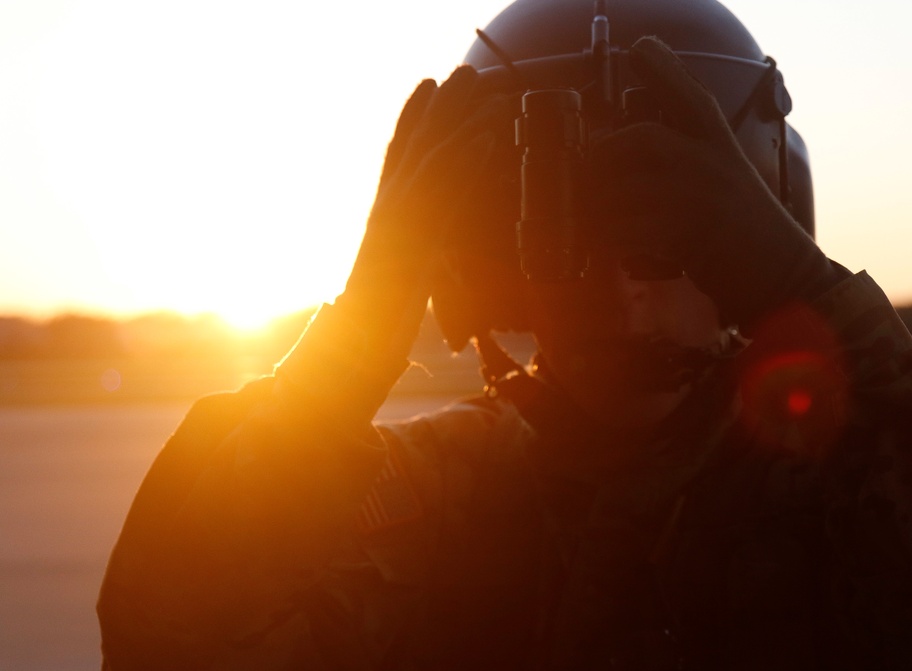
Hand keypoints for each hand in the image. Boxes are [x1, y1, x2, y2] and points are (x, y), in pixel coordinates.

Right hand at [346, 66, 507, 299]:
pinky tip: (489, 136)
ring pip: (434, 157)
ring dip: (461, 120)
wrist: (356, 348)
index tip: (426, 86)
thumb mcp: (395, 275)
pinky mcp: (419, 237)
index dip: (411, 117)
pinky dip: (469, 160)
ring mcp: (401, 220)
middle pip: (416, 144)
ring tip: (485, 91)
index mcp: (382, 214)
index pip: (396, 154)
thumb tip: (424, 243)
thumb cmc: (374, 322)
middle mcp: (388, 208)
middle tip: (463, 73)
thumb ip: (408, 249)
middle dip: (440, 106)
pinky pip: (450, 190)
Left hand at [588, 37, 843, 332]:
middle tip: (579, 176)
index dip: (665, 69)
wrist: (784, 278)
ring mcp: (702, 198)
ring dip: (594, 206)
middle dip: (601, 156)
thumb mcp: (728, 183)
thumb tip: (632, 158)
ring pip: (626, 189)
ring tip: (581, 217)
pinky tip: (603, 244)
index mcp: (722, 147)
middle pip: (641, 138)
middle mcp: (713, 163)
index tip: (641, 48)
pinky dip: (609, 240)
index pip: (692, 97)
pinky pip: (631, 231)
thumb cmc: (748, 234)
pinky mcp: (691, 236)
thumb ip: (691, 163)